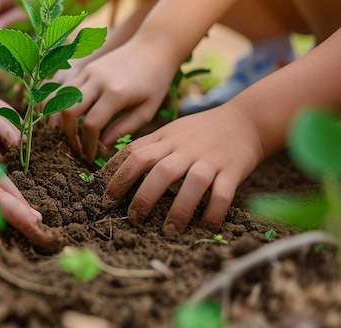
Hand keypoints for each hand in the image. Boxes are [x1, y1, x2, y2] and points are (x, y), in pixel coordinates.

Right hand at [51, 41, 174, 161]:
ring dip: (61, 121)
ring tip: (71, 135)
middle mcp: (98, 80)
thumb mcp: (146, 110)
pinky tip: (69, 120)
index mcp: (116, 93)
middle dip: (68, 135)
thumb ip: (123, 129)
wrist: (154, 47)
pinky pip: (64, 90)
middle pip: (68, 111)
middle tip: (77, 149)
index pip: (91, 124)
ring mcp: (89, 72)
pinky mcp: (85, 68)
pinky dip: (61, 106)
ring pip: (60, 99)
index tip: (90, 157)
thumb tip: (101, 146)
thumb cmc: (155, 81)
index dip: (87, 145)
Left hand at [101, 103, 264, 234]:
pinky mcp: (232, 171)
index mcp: (166, 138)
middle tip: (133, 218)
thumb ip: (147, 146)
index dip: (118, 175)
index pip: (136, 154)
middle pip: (160, 171)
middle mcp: (185, 148)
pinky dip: (213, 212)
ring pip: (192, 184)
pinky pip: (222, 194)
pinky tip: (204, 227)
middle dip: (144, 197)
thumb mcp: (170, 131)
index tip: (106, 197)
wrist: (245, 120)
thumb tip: (115, 167)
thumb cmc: (200, 130)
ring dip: (178, 211)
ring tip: (167, 231)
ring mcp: (209, 160)